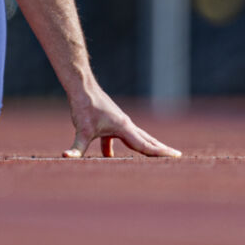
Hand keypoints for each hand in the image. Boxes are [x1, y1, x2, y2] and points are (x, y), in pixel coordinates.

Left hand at [63, 85, 181, 158]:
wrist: (81, 87)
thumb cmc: (84, 107)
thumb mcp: (81, 130)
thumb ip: (76, 147)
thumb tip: (66, 157)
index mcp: (124, 128)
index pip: (146, 145)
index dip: (160, 153)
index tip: (176, 156)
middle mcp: (126, 124)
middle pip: (147, 140)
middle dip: (161, 149)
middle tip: (178, 155)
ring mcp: (119, 122)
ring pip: (137, 137)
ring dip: (147, 146)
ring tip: (158, 153)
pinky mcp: (111, 121)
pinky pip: (118, 137)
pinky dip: (116, 147)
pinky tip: (108, 157)